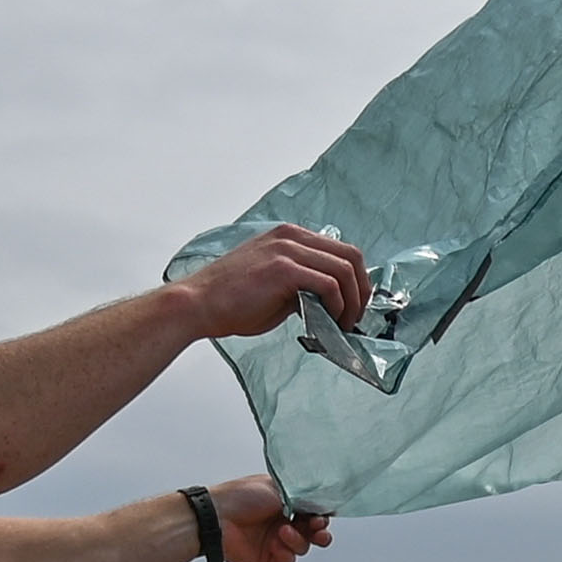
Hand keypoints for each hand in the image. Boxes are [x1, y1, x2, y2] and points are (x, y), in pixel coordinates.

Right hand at [177, 225, 369, 341]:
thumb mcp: (276, 287)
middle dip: (362, 291)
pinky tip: (331, 322)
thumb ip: (303, 286)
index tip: (353, 307)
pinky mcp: (284, 268)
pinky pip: (329, 285)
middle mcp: (291, 236)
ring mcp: (288, 249)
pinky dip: (338, 307)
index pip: (341, 251)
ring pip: (345, 270)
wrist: (198, 305)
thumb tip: (330, 303)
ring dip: (352, 302)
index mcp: (290, 236)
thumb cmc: (230, 301)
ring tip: (344, 325)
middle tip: (356, 318)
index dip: (356, 281)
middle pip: (351, 256)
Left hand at [212, 475, 332, 561]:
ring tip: (284, 532)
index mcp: (284, 500)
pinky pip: (287, 559)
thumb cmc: (239, 497)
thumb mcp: (276, 489)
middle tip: (319, 532)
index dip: (320, 515)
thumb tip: (317, 503)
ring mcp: (274, 538)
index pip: (312, 510)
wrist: (215, 517)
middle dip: (319, 533)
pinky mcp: (267, 555)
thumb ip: (300, 497)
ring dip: (299, 541)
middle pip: (312, 531)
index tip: (321, 516)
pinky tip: (276, 546)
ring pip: (302, 546)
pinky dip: (286, 553)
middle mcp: (281, 519)